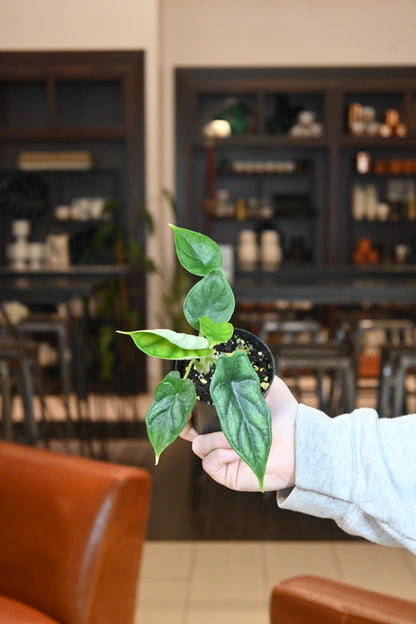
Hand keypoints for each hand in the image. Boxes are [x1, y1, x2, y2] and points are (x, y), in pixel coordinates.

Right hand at [180, 376, 297, 491]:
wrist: (299, 440)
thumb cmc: (285, 413)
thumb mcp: (266, 385)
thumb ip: (247, 373)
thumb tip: (230, 356)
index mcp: (226, 417)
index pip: (196, 414)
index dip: (185, 408)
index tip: (182, 398)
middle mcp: (221, 437)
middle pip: (188, 433)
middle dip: (183, 425)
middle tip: (188, 417)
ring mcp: (223, 456)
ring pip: (199, 447)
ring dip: (214, 439)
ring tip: (234, 438)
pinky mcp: (227, 474)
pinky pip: (209, 464)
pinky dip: (219, 456)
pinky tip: (235, 451)